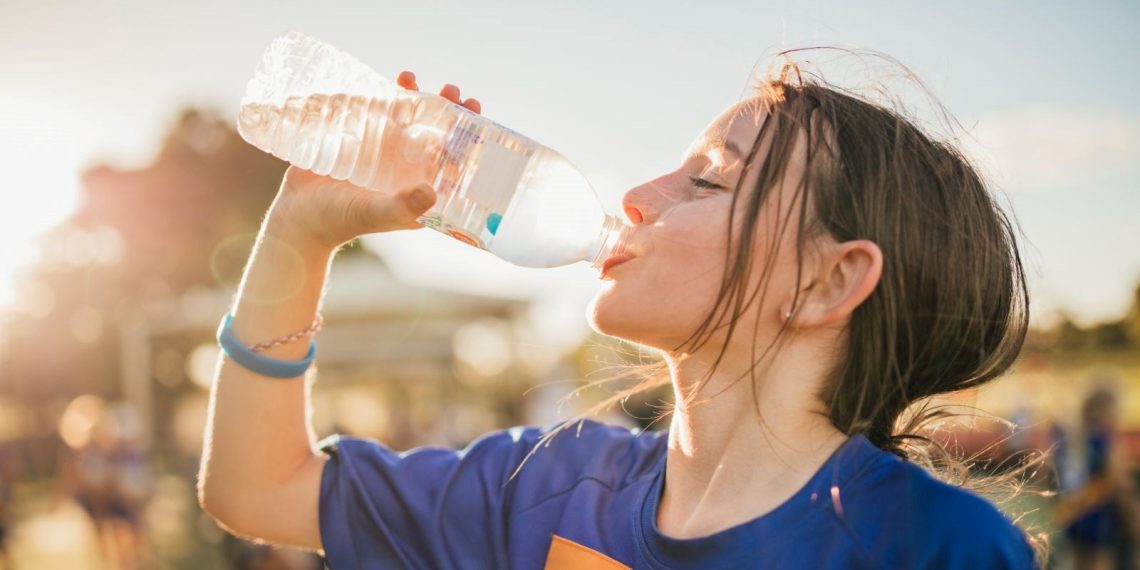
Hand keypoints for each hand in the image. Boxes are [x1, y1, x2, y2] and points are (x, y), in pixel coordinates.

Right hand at [267, 72, 481, 249]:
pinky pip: (379, 114)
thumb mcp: (373, 213)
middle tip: (452, 91)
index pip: (452, 162)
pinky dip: (387, 96)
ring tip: (412, 79)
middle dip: (447, 111)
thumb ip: (402, 207)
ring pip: (407, 120)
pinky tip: (392, 81)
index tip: (475, 116)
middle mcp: (406, 171)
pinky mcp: (361, 141)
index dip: (467, 140)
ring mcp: (384, 155)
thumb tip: (433, 191)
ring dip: (417, 98)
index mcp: (419, 190)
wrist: (298, 215)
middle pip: (434, 135)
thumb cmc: (338, 221)